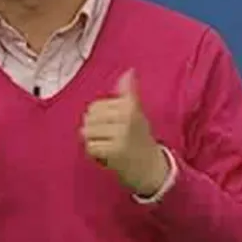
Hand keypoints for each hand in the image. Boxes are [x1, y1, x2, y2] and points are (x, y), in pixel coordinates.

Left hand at [81, 70, 168, 196]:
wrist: (153, 169)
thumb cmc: (140, 138)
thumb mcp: (136, 112)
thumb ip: (128, 93)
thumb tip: (129, 71)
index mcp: (130, 106)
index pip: (95, 107)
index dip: (100, 119)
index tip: (116, 126)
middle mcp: (127, 117)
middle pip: (89, 119)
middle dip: (95, 131)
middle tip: (113, 139)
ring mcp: (121, 134)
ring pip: (87, 133)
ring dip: (94, 143)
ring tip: (110, 147)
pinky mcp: (115, 150)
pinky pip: (90, 148)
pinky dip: (95, 155)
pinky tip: (108, 157)